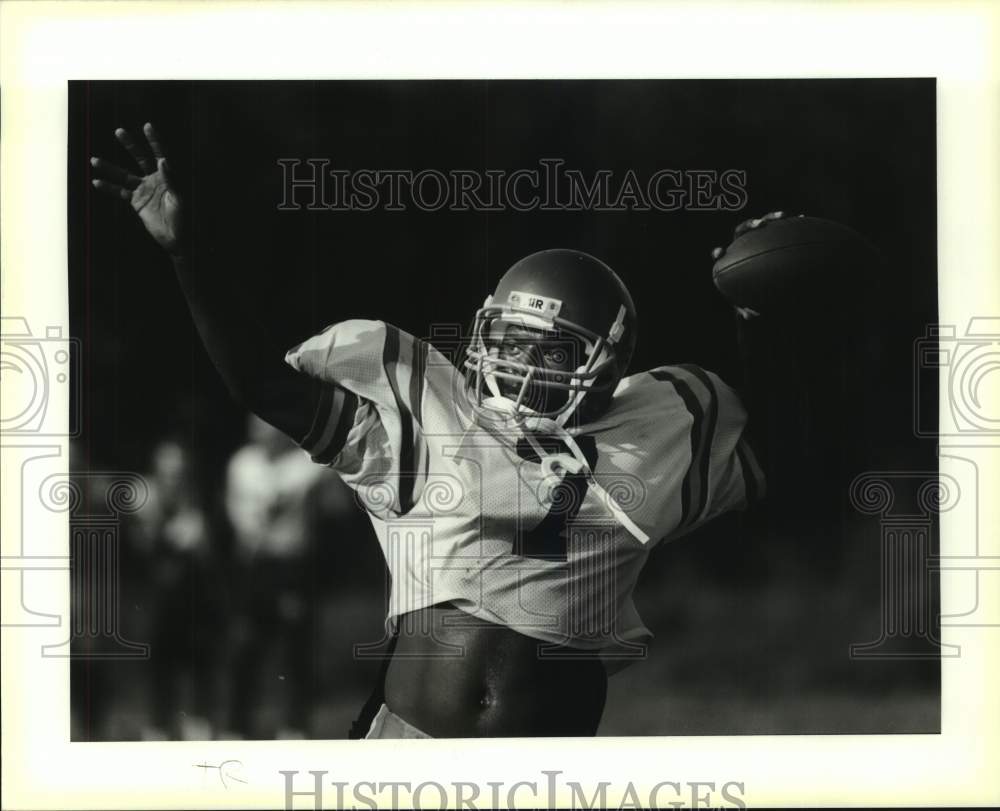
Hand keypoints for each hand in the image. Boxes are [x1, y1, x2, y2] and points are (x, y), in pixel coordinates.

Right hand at [90, 122, 184, 255]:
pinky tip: (96, 182)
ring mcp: (144, 190)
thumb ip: (171, 179)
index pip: (161, 154)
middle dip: (131, 145)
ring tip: (94, 160)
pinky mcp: (136, 202)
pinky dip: (109, 188)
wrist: (178, 238)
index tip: (147, 126)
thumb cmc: (185, 218)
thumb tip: (163, 160)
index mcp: (169, 176)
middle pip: (141, 158)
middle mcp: (155, 180)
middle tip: (119, 131)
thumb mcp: (180, 198)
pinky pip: (120, 192)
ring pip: (124, 175)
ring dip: (110, 168)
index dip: (154, 141)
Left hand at [710, 211, 797, 319]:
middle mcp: (742, 244)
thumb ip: (747, 309)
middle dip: (749, 226)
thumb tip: (751, 316)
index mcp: (731, 258)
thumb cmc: (750, 295)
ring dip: (771, 218)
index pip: (721, 253)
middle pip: (741, 230)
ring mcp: (756, 237)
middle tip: (759, 226)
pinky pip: (781, 227)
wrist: (758, 285)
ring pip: (762, 223)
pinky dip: (791, 223)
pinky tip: (804, 218)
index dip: (718, 252)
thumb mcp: (748, 303)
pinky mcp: (771, 234)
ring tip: (784, 216)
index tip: (720, 253)